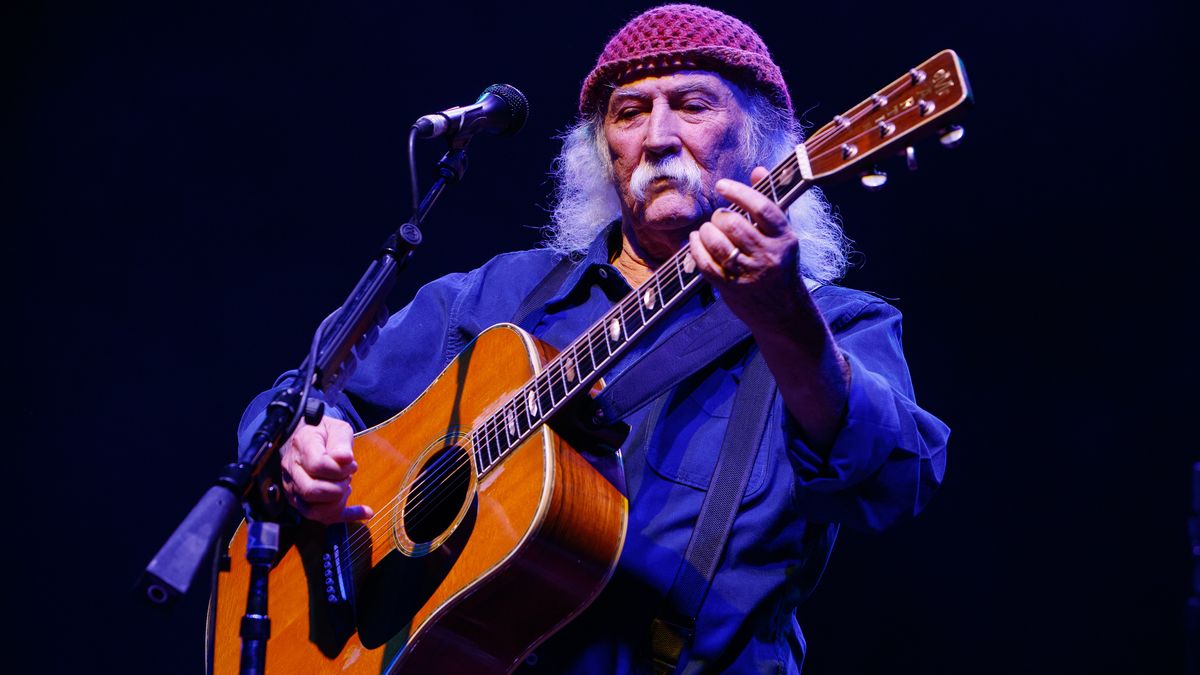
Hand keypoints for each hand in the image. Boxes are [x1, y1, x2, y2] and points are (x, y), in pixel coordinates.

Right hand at [280, 416, 374, 523]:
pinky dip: (346, 516)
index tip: (351, 463)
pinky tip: (366, 511)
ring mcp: (294, 488)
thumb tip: (345, 459)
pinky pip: (321, 518)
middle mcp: (292, 470)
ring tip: (346, 487)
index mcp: (301, 447)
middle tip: (347, 476)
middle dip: (337, 487)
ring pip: (312, 510)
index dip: (340, 468)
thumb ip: (340, 442)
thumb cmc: (324, 432)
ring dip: (337, 503)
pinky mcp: (302, 501)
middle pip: (311, 491)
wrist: (307, 436)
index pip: (317, 465)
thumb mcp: (336, 427)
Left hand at [688, 166, 806, 329]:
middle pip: (734, 224)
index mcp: (785, 238)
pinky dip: (696, 249)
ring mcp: (750, 274)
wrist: (784, 314)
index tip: (722, 185)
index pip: (762, 208)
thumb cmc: (781, 266)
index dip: (738, 192)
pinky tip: (696, 241)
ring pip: (718, 244)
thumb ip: (769, 203)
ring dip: (706, 232)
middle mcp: (769, 255)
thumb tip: (758, 169)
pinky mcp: (732, 289)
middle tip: (718, 218)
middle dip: (719, 217)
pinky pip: (706, 263)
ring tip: (706, 230)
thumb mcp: (783, 235)